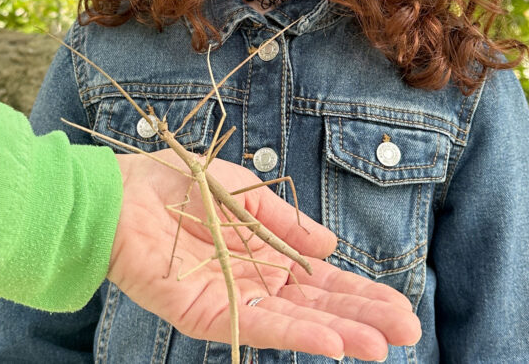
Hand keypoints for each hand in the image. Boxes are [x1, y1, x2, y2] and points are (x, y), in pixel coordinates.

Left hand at [108, 150, 421, 360]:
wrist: (119, 193)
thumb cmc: (176, 183)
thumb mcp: (243, 192)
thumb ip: (285, 222)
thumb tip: (331, 248)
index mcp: (268, 253)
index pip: (325, 280)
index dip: (362, 294)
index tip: (401, 307)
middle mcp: (257, 282)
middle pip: (319, 306)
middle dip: (364, 319)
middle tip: (408, 332)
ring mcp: (233, 300)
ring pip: (296, 322)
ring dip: (339, 333)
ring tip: (381, 347)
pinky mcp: (206, 313)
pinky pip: (256, 326)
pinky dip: (294, 335)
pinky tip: (331, 343)